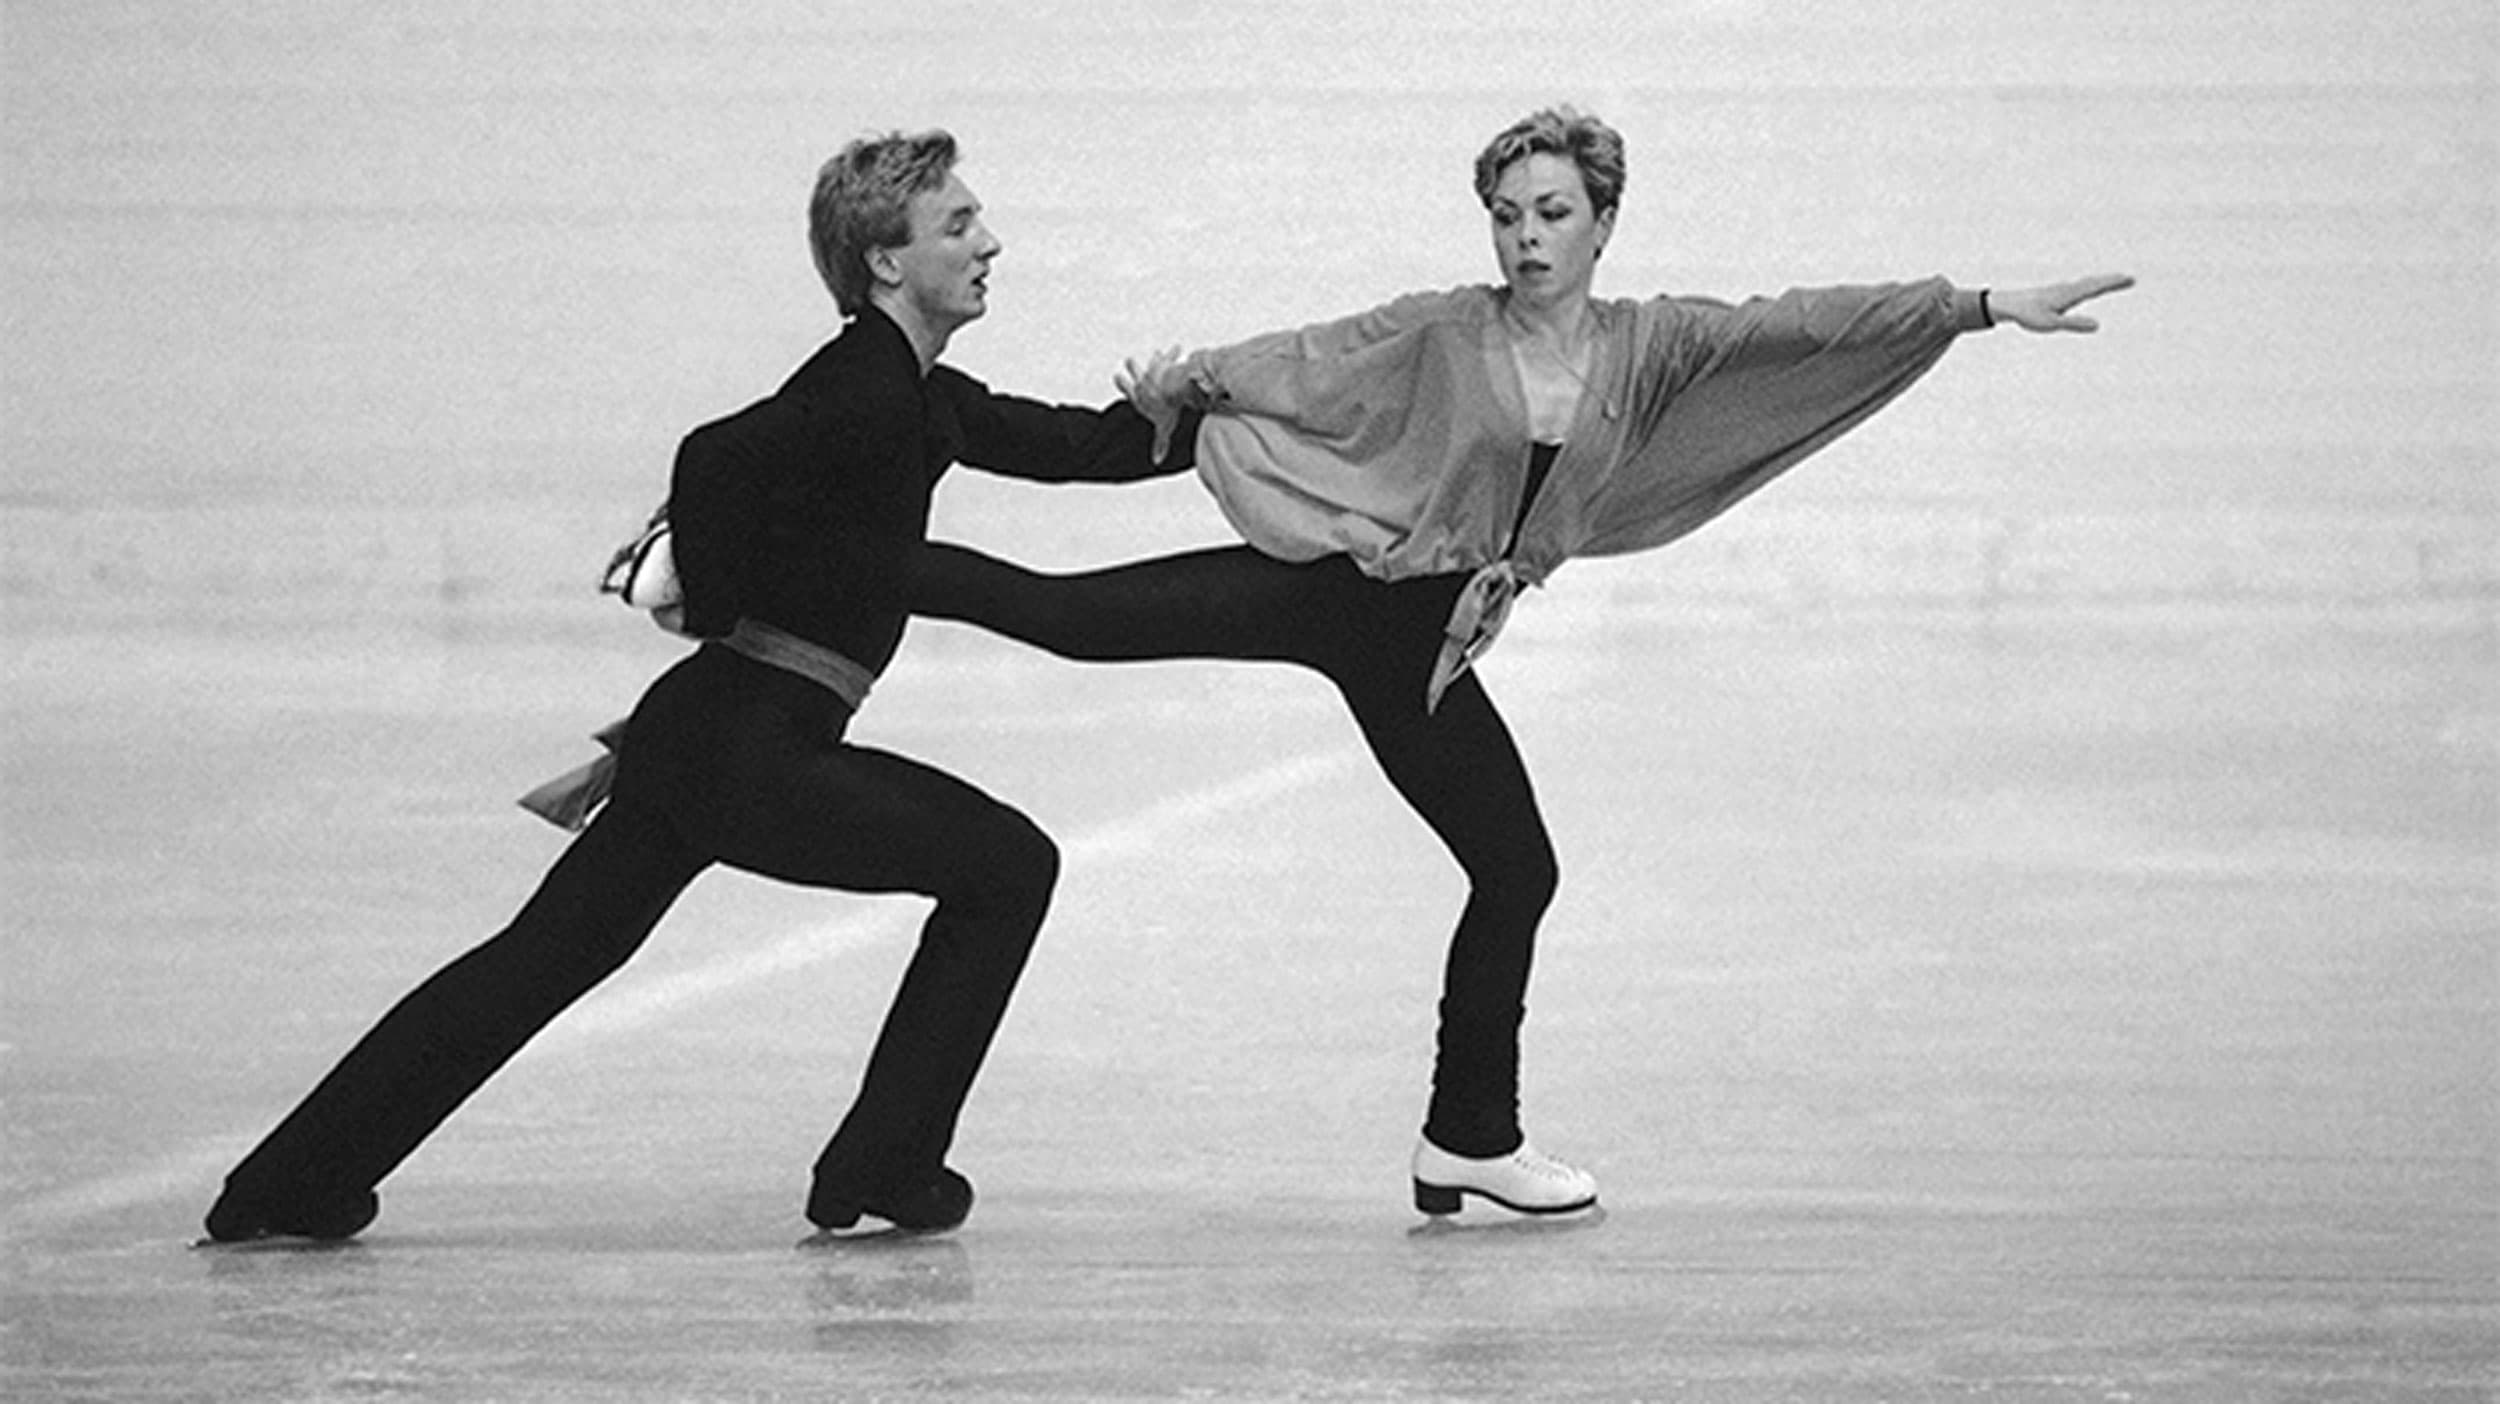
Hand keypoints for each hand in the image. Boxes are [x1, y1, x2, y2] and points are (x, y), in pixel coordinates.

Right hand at [1116, 345, 1190, 460]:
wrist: (1172, 389)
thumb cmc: (1167, 408)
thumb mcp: (1163, 428)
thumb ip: (1160, 444)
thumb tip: (1157, 461)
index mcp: (1139, 395)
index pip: (1126, 388)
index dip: (1122, 382)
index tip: (1117, 376)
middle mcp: (1143, 380)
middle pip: (1135, 370)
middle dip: (1133, 367)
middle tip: (1130, 360)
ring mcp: (1153, 369)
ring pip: (1152, 361)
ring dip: (1155, 358)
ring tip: (1156, 353)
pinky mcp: (1166, 362)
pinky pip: (1171, 355)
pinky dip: (1174, 352)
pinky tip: (1178, 347)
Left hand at [1989, 273, 2134, 332]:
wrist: (2007, 304)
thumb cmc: (2028, 314)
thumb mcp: (2052, 323)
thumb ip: (2074, 324)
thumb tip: (2097, 325)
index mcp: (2069, 294)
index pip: (2096, 287)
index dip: (2114, 283)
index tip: (2130, 279)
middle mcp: (2067, 289)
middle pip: (2094, 283)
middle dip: (2112, 281)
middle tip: (2130, 279)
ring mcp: (2061, 290)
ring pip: (2086, 284)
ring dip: (2102, 281)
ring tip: (2116, 281)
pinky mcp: (2055, 293)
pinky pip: (2077, 287)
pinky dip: (2089, 285)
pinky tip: (2087, 288)